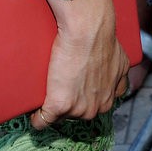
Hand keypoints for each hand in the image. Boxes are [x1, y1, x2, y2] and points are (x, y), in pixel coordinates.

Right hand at [29, 0, 129, 128]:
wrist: (87, 30)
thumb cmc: (100, 36)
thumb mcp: (118, 58)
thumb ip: (114, 71)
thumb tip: (105, 69)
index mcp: (112, 95)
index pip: (95, 105)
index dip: (84, 96)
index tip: (77, 89)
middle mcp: (100, 106)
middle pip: (80, 112)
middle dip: (72, 101)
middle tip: (62, 82)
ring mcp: (80, 109)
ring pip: (63, 116)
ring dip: (56, 106)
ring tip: (49, 89)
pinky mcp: (60, 106)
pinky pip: (43, 121)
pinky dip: (38, 117)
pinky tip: (34, 112)